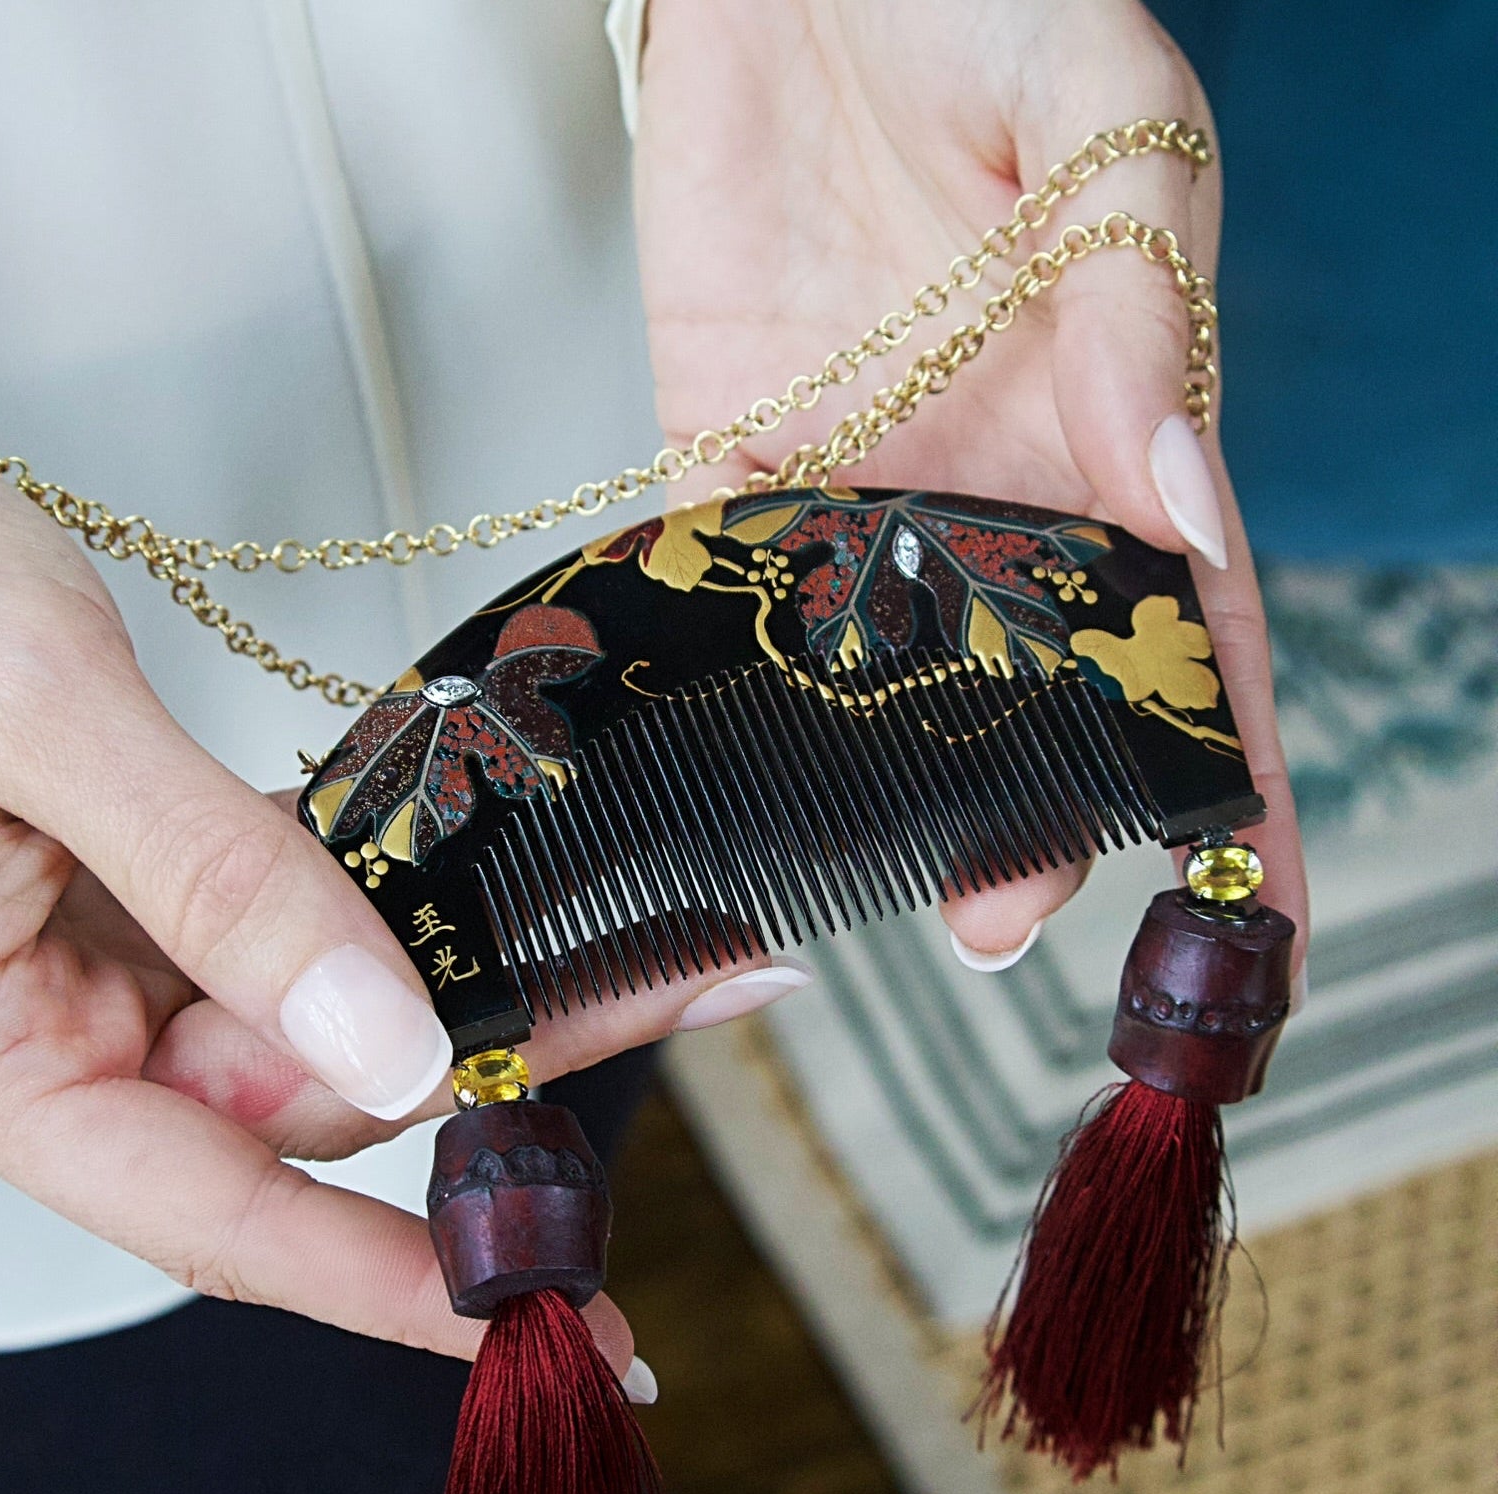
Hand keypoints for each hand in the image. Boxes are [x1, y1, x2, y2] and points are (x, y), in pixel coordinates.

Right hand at [0, 468, 790, 1363]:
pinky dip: (408, 910)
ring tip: (655, 943)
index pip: (221, 1216)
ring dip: (484, 978)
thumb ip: (213, 884)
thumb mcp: (32, 717)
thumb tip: (383, 1047)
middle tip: (684, 992)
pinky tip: (512, 891)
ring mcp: (112, 960)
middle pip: (316, 1099)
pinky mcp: (154, 885)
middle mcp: (63, 1030)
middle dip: (507, 1056)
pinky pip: (305, 926)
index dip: (388, 1285)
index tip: (539, 1325)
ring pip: (332, 1016)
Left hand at [634, 0, 1307, 965]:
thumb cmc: (974, 0)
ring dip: (876, 796)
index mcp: (1117, 429)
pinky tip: (721, 768)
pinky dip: (724, 686)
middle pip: (1032, 699)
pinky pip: (730, 604)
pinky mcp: (736, 464)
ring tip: (863, 883)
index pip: (1199, 633)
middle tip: (997, 916)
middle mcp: (997, 491)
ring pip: (882, 687)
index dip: (1234, 773)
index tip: (1258, 904)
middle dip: (1030, 824)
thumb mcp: (1101, 120)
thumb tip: (1189, 509)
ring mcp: (864, 494)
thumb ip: (1146, 309)